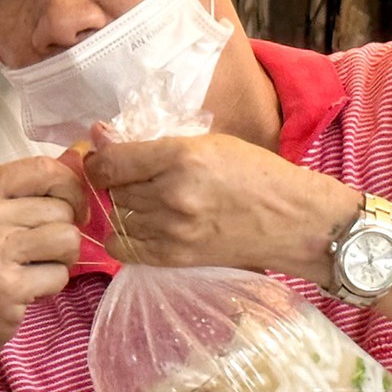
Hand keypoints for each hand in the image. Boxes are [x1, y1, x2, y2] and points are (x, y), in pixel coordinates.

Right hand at [0, 155, 86, 357]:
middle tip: (40, 249)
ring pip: (68, 239)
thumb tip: (79, 158)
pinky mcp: (6, 286)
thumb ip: (25, 188)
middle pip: (61, 208)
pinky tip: (26, 288)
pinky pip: (59, 275)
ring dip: (62, 258)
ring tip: (35, 267)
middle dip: (63, 230)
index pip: (44, 168)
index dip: (70, 187)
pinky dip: (51, 284)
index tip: (70, 206)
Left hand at [81, 128, 358, 281]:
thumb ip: (154, 142)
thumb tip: (99, 134)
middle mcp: (172, 194)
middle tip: (137, 179)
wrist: (293, 221)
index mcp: (181, 156)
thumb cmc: (256, 174)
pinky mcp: (174, 257)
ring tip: (148, 202)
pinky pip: (123, 249)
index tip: (104, 158)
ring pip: (118, 217)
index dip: (99, 159)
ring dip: (124, 208)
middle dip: (118, 183)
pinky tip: (141, 227)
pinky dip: (123, 237)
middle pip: (113, 189)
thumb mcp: (209, 142)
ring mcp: (171, 230)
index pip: (111, 161)